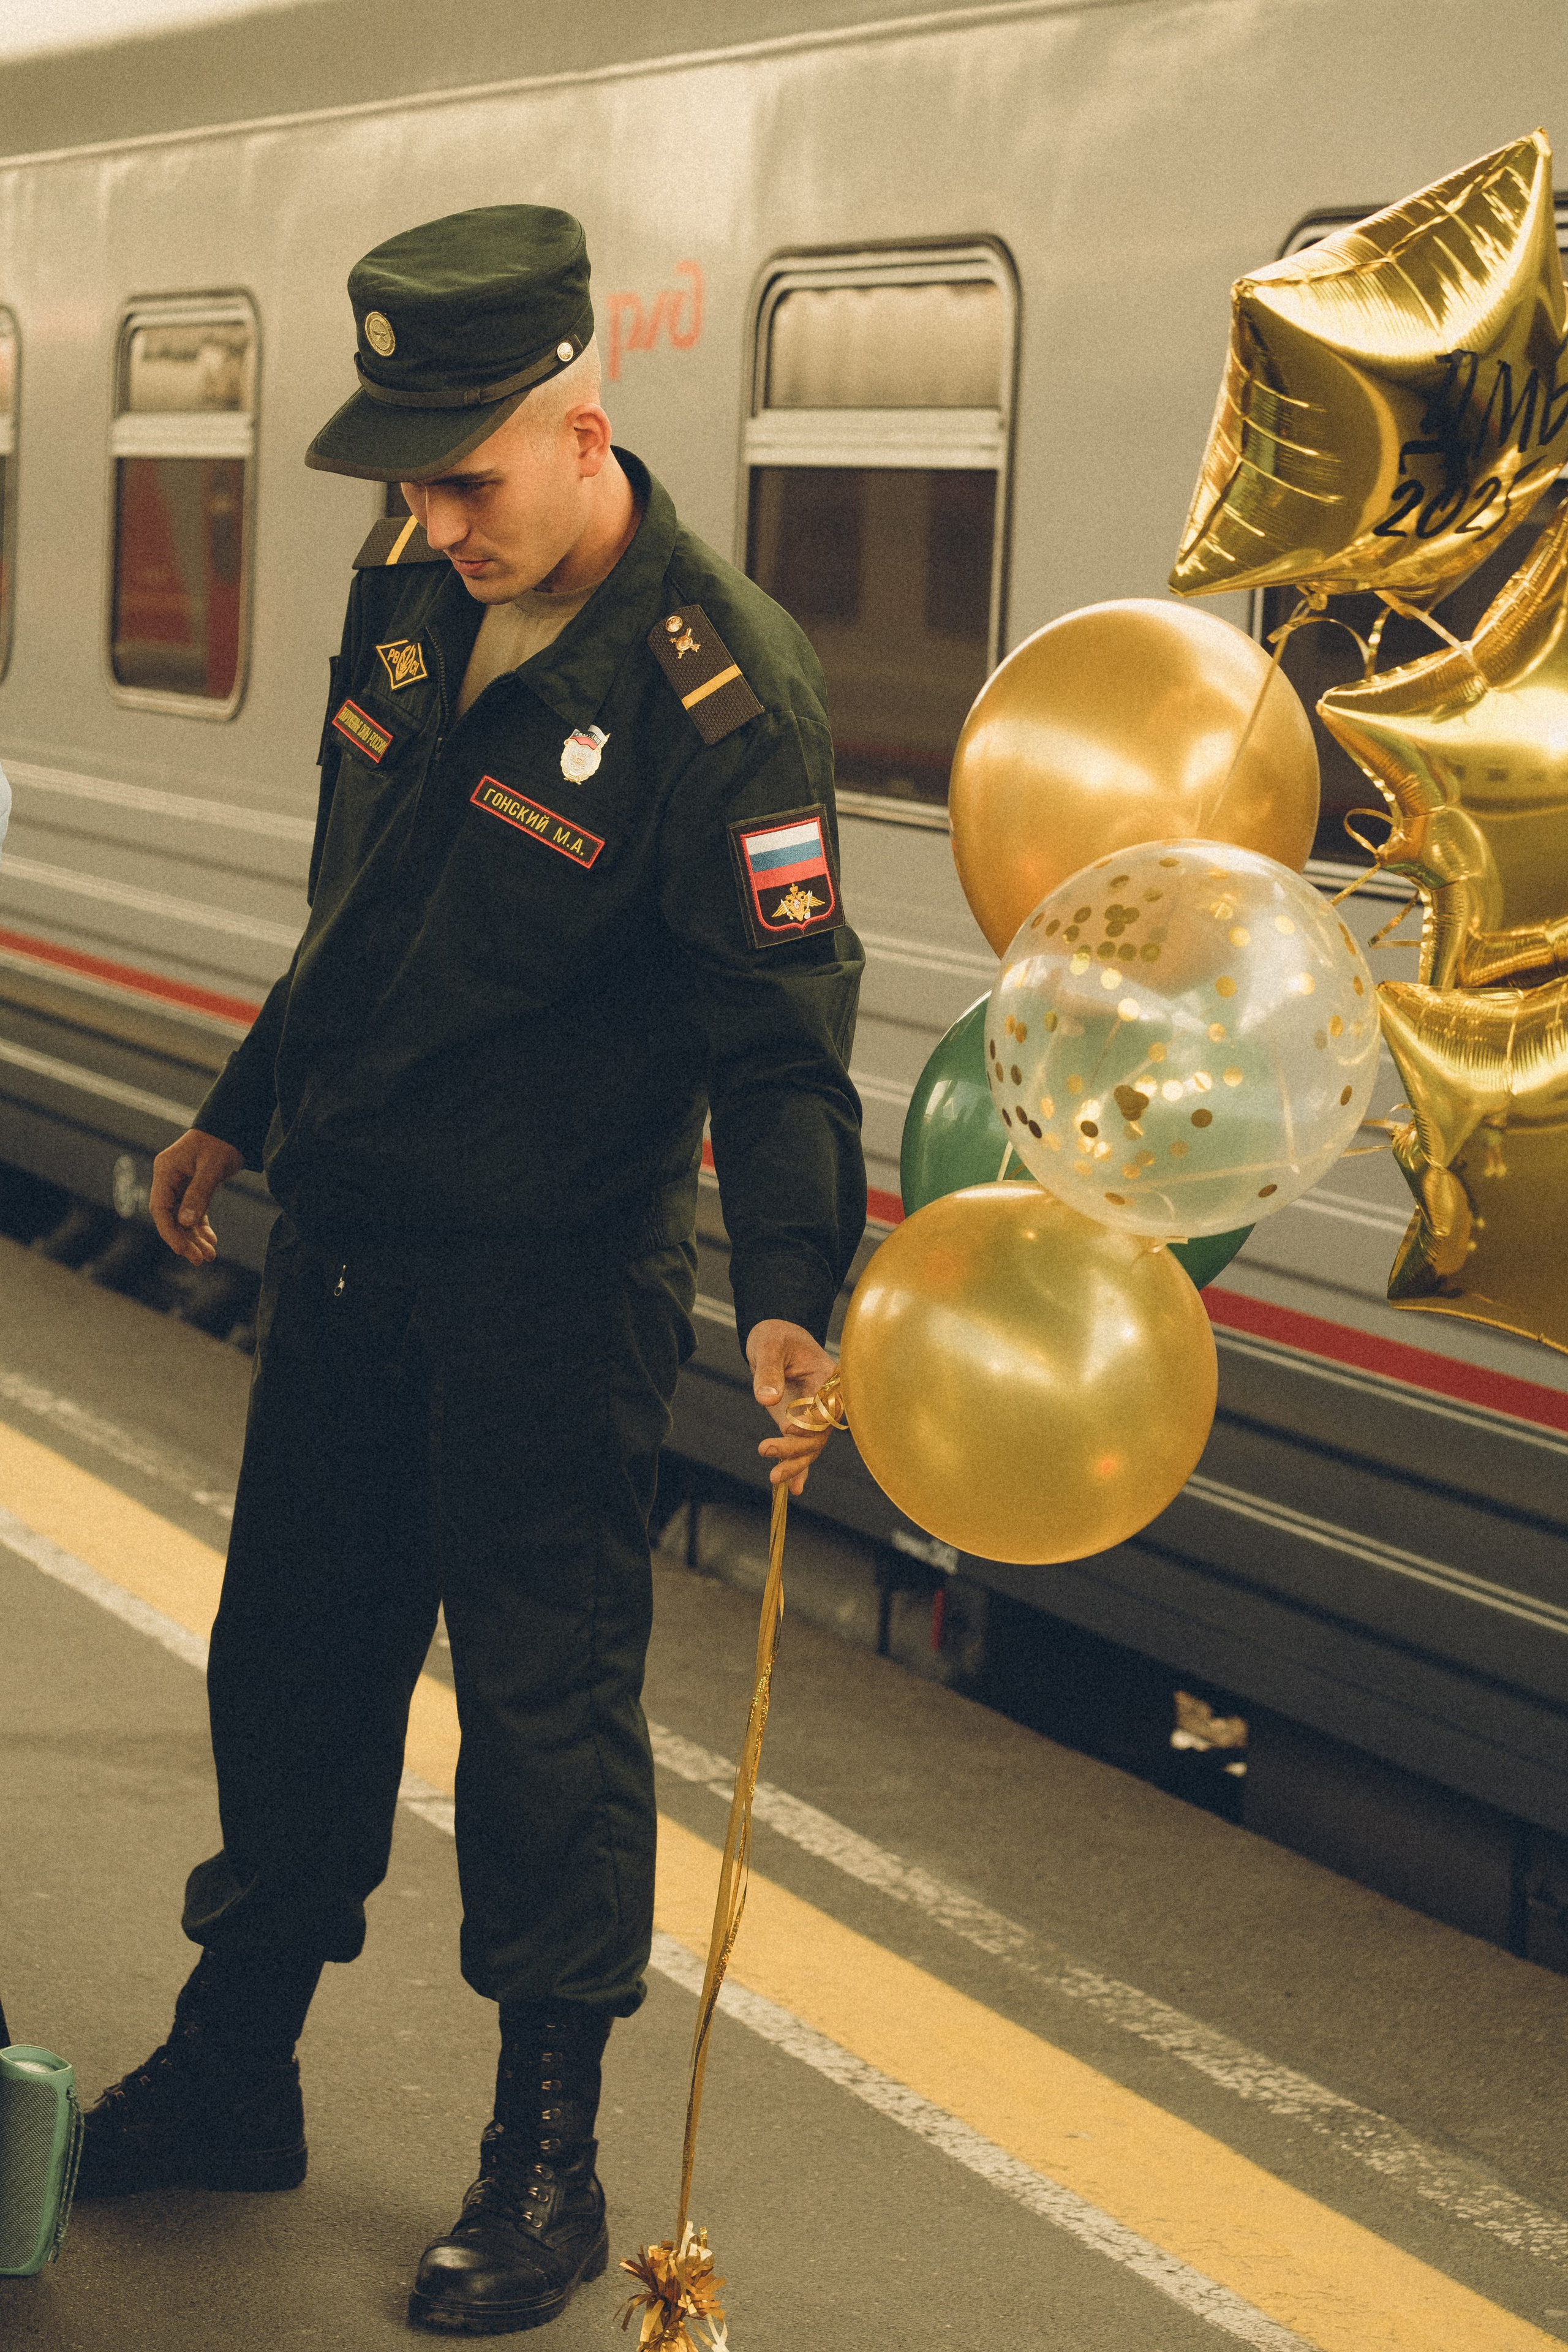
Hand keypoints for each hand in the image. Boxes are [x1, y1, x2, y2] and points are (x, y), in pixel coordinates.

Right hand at [149, 1128, 244, 1264]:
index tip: (182, 1250)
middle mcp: (168, 1179)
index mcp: (165, 1171)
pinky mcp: (192, 1188)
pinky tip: (212, 1241)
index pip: (160, 1208)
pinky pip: (193, 1213)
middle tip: (201, 1260)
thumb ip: (199, 1194)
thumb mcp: (212, 1168)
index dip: (169, 1232)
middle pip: (170, 1217)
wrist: (232, 1127)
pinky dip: (201, 1227)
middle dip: (184, 1240)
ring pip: (182, 1218)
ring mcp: (179, 1185)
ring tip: (210, 1256)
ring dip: (194, 1238)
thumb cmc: (221, 1142)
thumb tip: (186, 1223)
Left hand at [747, 1319, 837, 1494]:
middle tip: (766, 1449)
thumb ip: (769, 1371)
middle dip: (796, 1448)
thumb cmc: (774, 1336)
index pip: (827, 1409)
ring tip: (773, 1478)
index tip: (788, 1429)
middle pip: (820, 1433)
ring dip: (795, 1463)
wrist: (772, 1339)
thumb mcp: (768, 1346)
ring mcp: (814, 1415)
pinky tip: (793, 1490)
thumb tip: (767, 1400)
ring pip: (812, 1446)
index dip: (811, 1423)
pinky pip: (803, 1449)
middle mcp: (826, 1401)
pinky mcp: (800, 1424)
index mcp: (828, 1379)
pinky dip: (799, 1469)